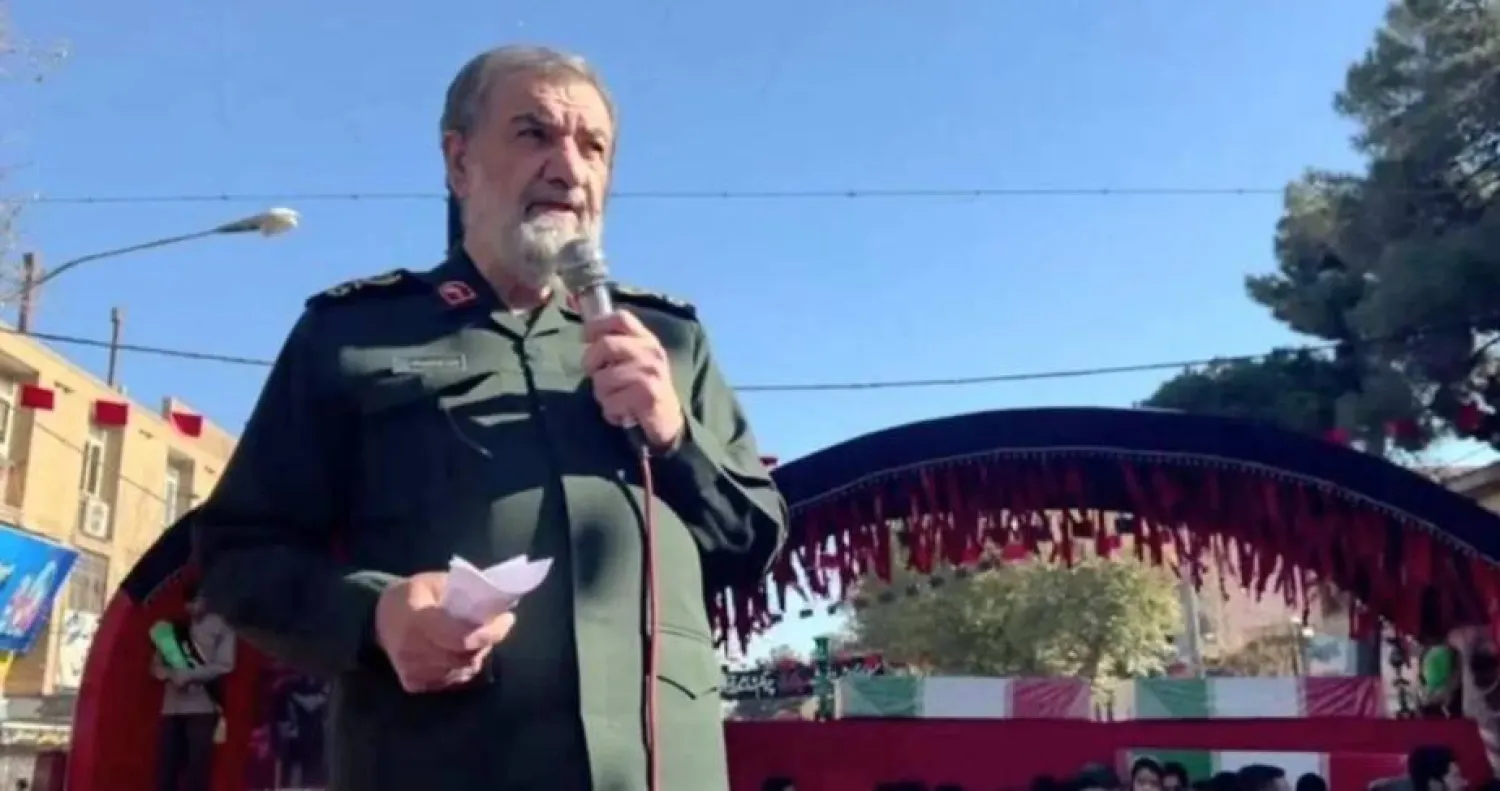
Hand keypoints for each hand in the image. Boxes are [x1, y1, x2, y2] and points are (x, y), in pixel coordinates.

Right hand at [374, 572, 514, 693]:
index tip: (508, 618)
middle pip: (465, 655)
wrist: (375, 618)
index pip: (463, 637)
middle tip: (496, 625)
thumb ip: (463, 593)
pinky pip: (451, 680)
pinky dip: (462, 666)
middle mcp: (413, 650)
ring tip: (476, 637)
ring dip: (476, 654)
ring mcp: (412, 671)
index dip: (491, 631)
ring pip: (462, 670)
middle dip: (487, 641)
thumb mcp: (434, 582)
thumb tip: (497, 603)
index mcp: (417, 621)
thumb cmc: (410, 595)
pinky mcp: (413, 684)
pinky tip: (459, 651)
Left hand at [582, 311, 684, 449]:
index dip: (597, 324)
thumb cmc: (645, 388)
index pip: (621, 318)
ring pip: (603, 378)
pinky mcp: (647, 395)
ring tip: (614, 399)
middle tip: (594, 374)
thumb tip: (586, 335)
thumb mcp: (638, 360)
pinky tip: (622, 413)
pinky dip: (610, 412)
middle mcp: (650, 352)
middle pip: (605, 345)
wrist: (669, 420)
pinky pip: (611, 401)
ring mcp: (649, 373)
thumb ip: (618, 345)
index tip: (586, 338)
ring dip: (601, 394)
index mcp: (646, 340)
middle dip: (591, 362)